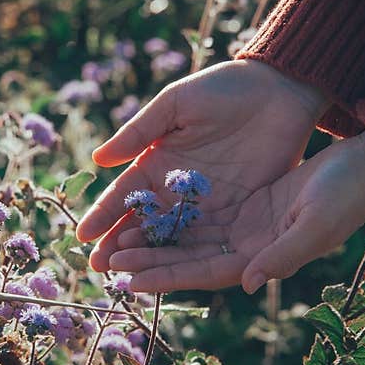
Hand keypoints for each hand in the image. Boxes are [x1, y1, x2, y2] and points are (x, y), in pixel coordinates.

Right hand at [76, 60, 328, 271]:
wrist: (280, 90)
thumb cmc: (224, 88)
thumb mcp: (176, 103)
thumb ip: (139, 131)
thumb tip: (98, 159)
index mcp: (157, 161)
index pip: (125, 194)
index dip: (104, 214)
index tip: (84, 235)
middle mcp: (176, 189)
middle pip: (143, 224)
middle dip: (120, 246)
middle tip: (99, 267)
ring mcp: (206, 205)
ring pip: (172, 239)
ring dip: (150, 258)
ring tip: (126, 276)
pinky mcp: (237, 214)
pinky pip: (209, 241)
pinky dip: (190, 258)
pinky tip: (172, 273)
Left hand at [106, 130, 364, 292]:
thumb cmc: (348, 193)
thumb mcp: (317, 222)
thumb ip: (283, 255)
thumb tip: (249, 283)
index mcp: (264, 258)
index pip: (204, 274)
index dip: (165, 278)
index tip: (126, 278)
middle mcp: (250, 247)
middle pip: (189, 258)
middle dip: (148, 260)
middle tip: (106, 260)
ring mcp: (247, 225)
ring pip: (190, 235)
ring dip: (155, 236)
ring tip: (115, 235)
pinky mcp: (248, 201)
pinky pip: (202, 210)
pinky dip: (174, 210)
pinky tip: (147, 207)